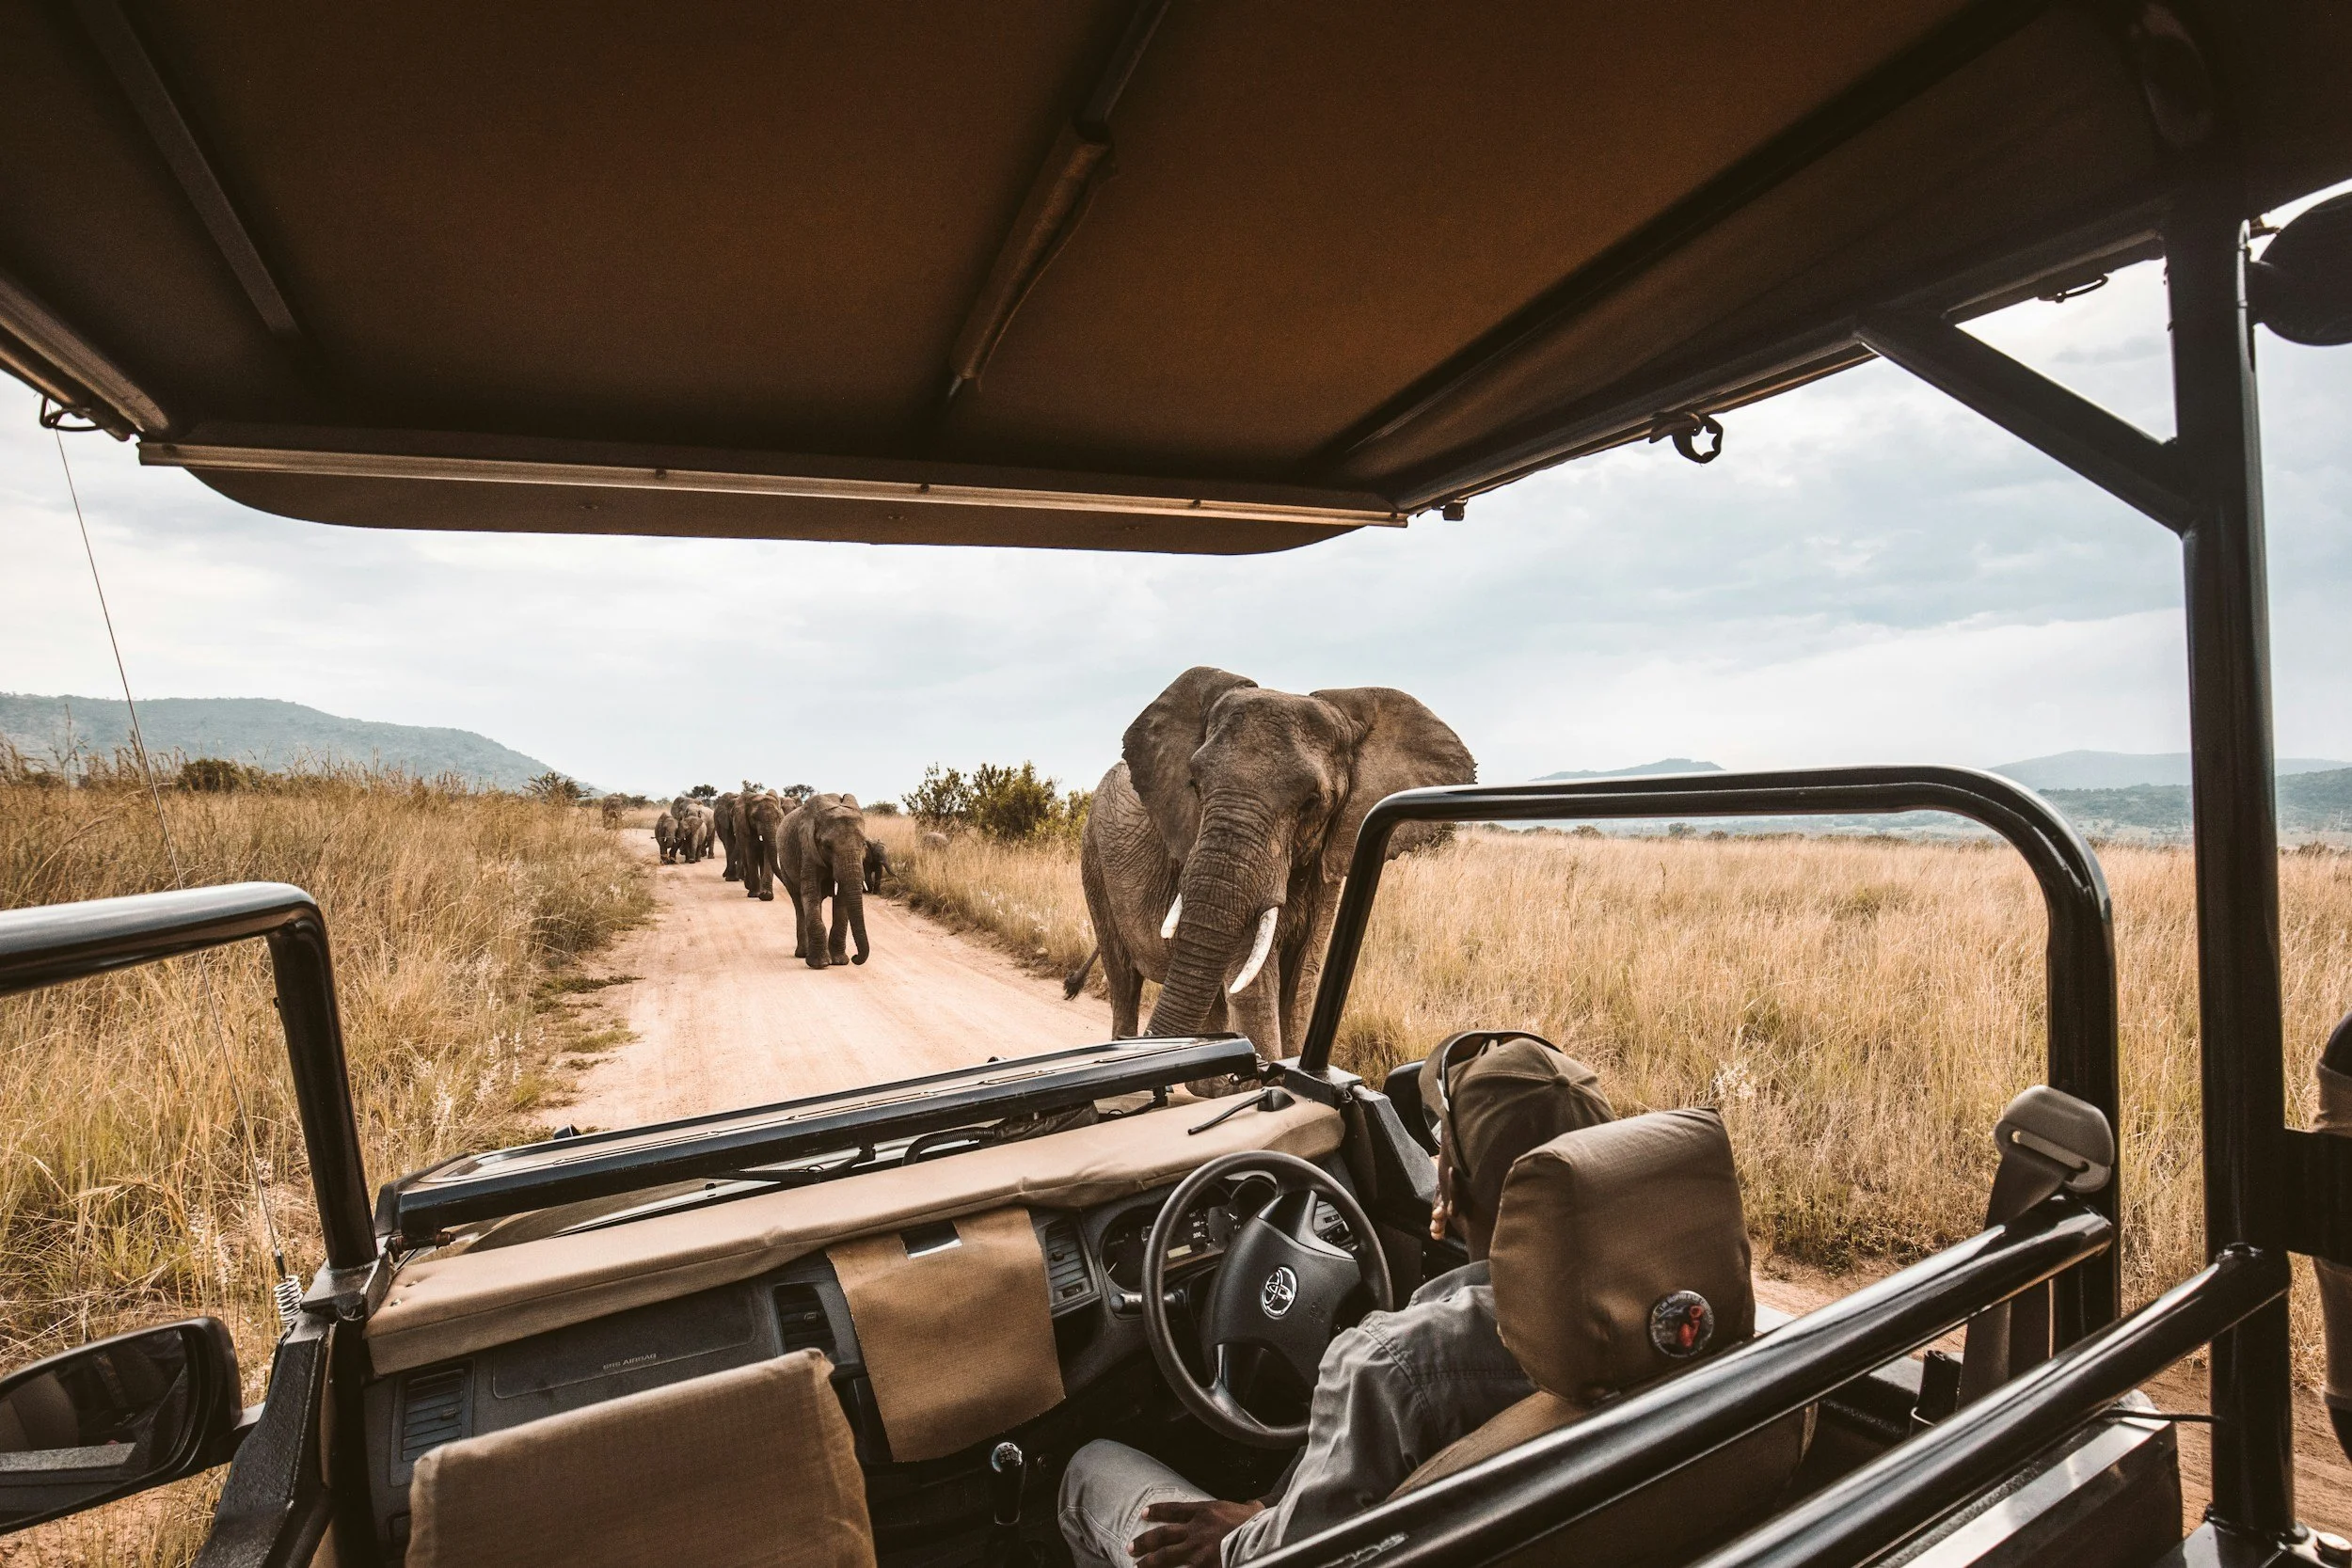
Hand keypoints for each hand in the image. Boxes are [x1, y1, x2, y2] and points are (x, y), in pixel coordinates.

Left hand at [1128, 1498, 1264, 1567]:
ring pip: (1165, 1556)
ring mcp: (1196, 1550)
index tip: (1145, 1514)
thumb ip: (1248, 1508)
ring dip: (1149, 1561)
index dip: (1158, 1511)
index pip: (1175, 1510)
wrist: (1262, 1538)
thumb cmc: (1258, 1523)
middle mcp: (1196, 1529)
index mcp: (1206, 1511)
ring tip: (1137, 1566)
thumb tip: (1256, 1505)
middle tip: (1131, 1546)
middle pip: (1164, 1535)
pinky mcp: (1201, 1566)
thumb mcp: (1251, 1509)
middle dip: (1146, 1541)